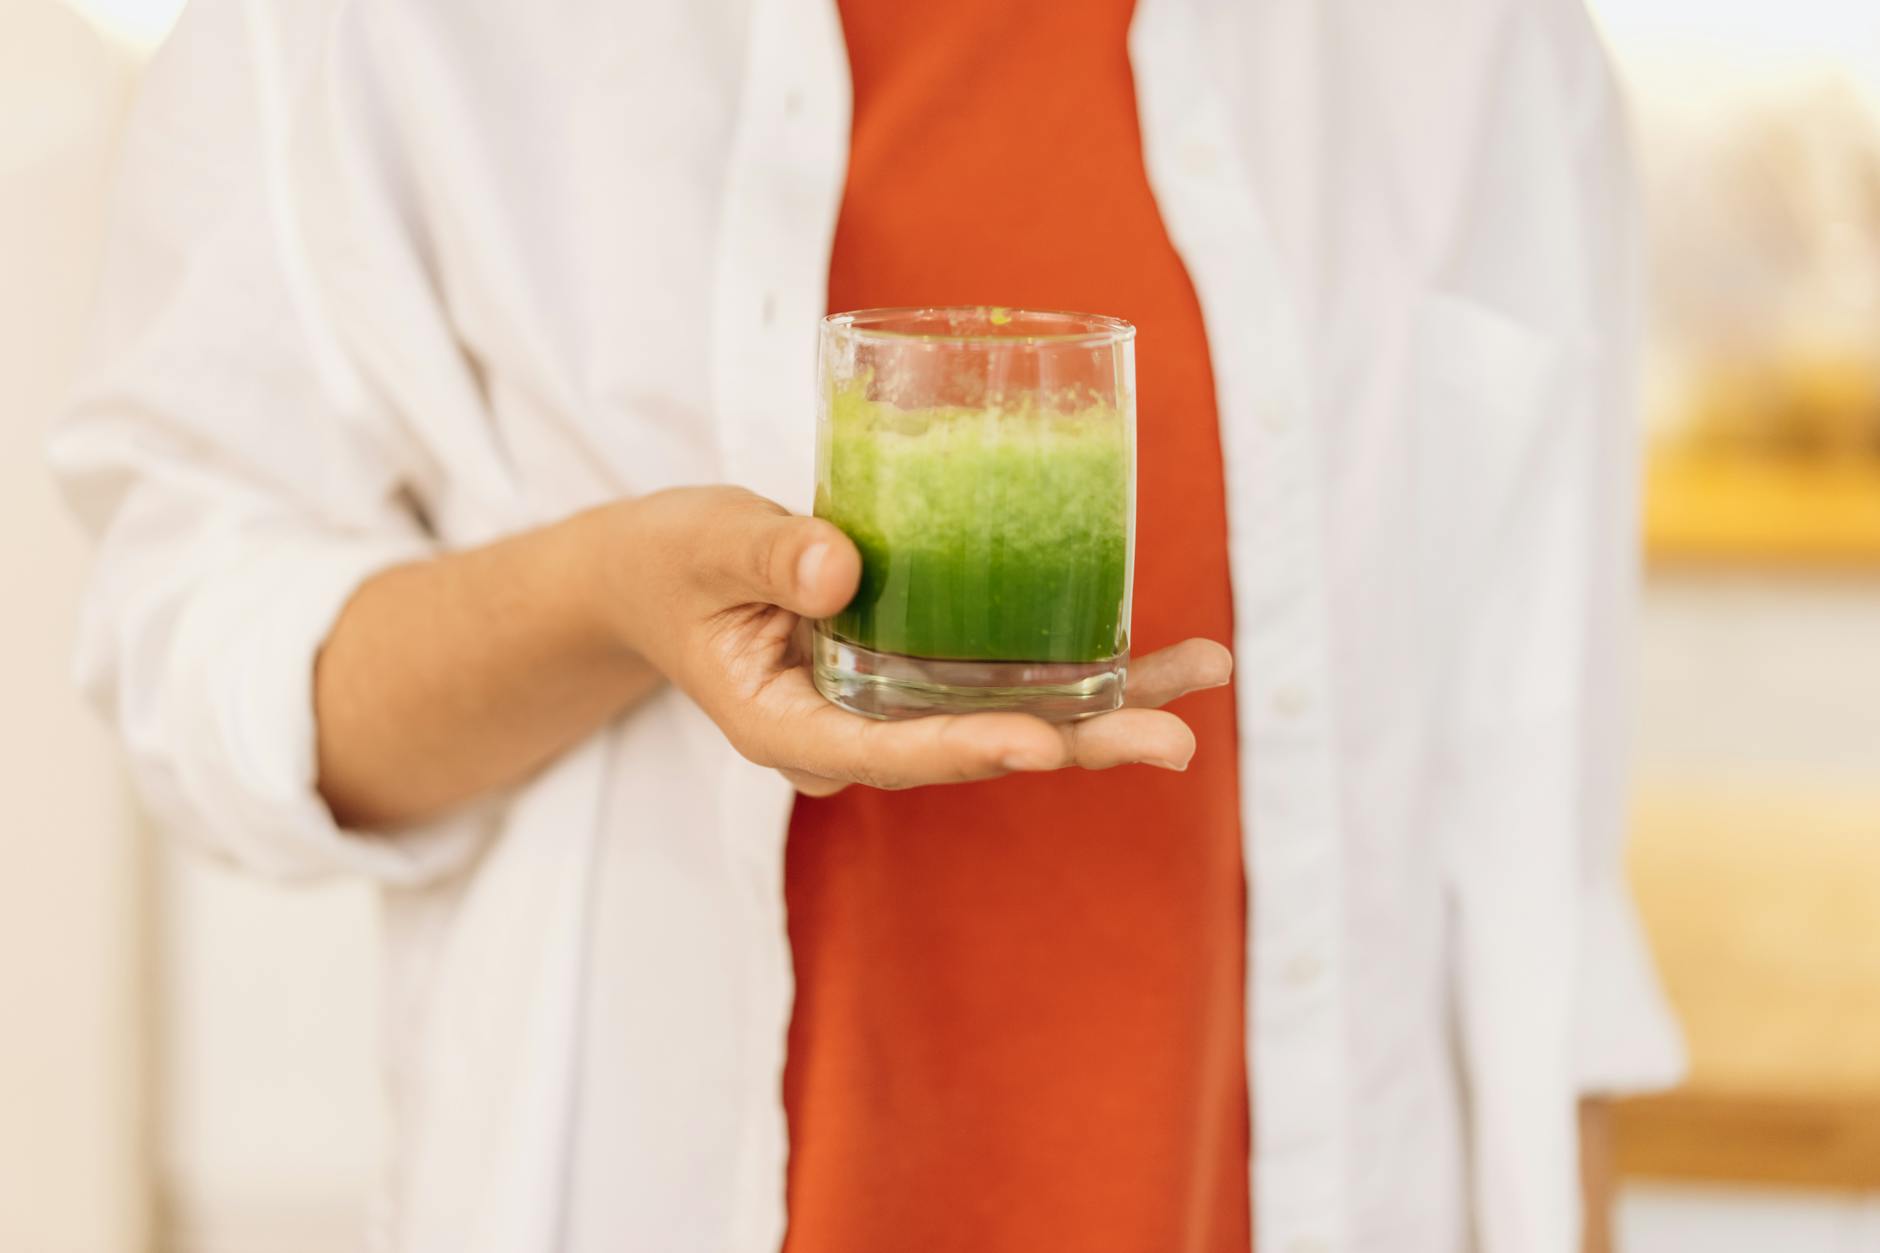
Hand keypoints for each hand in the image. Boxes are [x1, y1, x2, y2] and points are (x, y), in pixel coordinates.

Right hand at [599, 486, 1232, 795]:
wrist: (660, 574)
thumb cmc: (673, 562)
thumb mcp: (703, 546)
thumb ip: (764, 556)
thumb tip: (840, 568)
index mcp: (790, 731)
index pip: (886, 756)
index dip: (964, 751)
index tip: (1038, 745)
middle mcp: (856, 735)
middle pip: (975, 753)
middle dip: (1076, 746)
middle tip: (1173, 743)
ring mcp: (895, 709)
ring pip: (1011, 721)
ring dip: (1108, 707)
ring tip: (1203, 675)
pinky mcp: (921, 673)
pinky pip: (1009, 679)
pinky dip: (1084, 664)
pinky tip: (1166, 652)